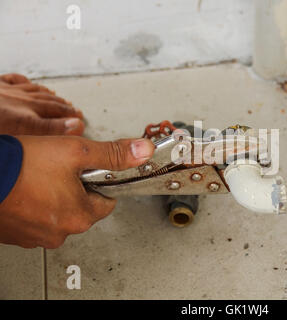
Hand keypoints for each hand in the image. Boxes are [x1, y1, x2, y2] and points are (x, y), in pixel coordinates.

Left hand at [0, 73, 83, 135]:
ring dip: (46, 92)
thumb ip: (51, 127)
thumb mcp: (25, 127)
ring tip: (54, 94)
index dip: (69, 114)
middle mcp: (22, 97)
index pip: (56, 110)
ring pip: (32, 89)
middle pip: (47, 99)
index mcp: (31, 107)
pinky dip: (23, 80)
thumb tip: (76, 124)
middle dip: (60, 103)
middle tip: (71, 107)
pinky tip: (27, 80)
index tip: (79, 118)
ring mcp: (7, 90)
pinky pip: (12, 79)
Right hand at [0, 135, 154, 248]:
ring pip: (59, 214)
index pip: (107, 202)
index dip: (100, 183)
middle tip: (59, 171)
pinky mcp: (18, 236)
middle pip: (83, 208)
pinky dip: (36, 206)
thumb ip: (113, 153)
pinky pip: (37, 219)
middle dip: (76, 189)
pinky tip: (26, 190)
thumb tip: (142, 152)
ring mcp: (37, 237)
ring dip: (54, 198)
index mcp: (80, 216)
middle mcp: (60, 233)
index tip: (90, 173)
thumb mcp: (77, 152)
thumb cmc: (20, 165)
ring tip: (39, 179)